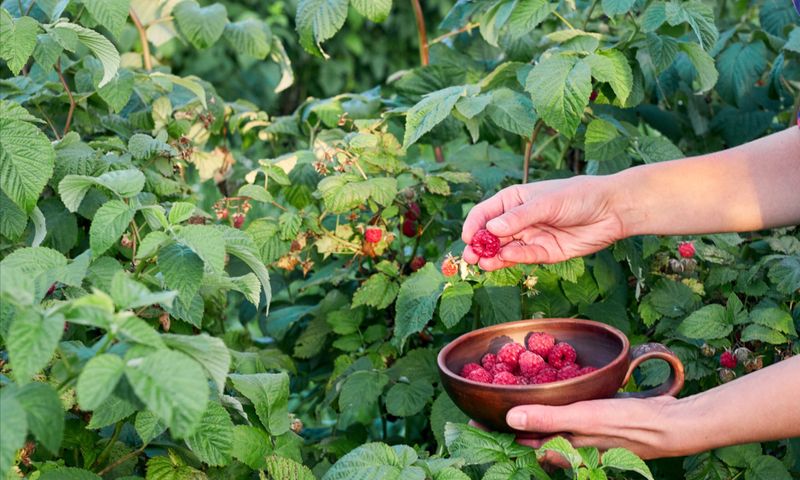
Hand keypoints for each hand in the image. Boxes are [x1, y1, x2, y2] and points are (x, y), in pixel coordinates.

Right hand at [462, 176, 626, 270]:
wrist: (612, 210)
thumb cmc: (578, 196)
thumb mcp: (546, 202)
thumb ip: (519, 217)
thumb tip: (491, 228)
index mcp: (514, 200)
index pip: (485, 213)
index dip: (474, 225)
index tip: (468, 238)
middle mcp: (519, 220)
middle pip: (491, 235)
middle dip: (479, 246)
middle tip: (469, 257)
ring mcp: (531, 237)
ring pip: (505, 249)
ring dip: (493, 257)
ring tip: (483, 264)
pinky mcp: (545, 253)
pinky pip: (525, 257)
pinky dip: (514, 259)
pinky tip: (504, 260)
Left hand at [500, 396, 682, 464]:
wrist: (670, 424)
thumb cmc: (628, 424)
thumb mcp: (585, 417)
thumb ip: (548, 418)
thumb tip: (509, 418)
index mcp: (561, 449)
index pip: (518, 443)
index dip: (494, 432)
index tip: (471, 420)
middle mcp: (567, 446)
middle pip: (527, 437)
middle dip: (504, 425)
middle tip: (482, 407)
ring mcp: (579, 436)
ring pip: (544, 429)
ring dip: (525, 416)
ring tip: (506, 400)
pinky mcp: (590, 425)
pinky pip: (561, 419)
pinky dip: (549, 409)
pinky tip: (546, 395)